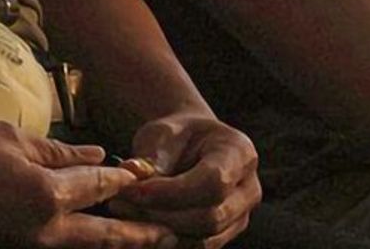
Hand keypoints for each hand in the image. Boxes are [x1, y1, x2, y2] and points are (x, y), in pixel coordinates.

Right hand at [0, 122, 175, 248]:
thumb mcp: (6, 137)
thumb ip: (56, 149)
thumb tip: (95, 157)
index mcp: (46, 194)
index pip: (100, 186)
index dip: (125, 178)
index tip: (145, 173)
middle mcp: (45, 229)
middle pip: (108, 236)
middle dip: (144, 235)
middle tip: (174, 234)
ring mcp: (29, 245)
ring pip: (87, 247)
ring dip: (118, 243)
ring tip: (145, 241)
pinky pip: (60, 247)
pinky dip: (84, 241)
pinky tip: (93, 235)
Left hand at [115, 114, 259, 248]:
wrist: (191, 146)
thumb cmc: (176, 135)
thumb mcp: (163, 132)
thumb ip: (153, 154)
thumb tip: (131, 173)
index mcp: (240, 154)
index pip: (214, 182)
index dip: (172, 191)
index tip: (133, 189)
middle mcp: (249, 190)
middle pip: (211, 217)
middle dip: (162, 214)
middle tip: (120, 203)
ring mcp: (240, 216)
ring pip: (204, 238)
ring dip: (159, 229)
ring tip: (123, 211)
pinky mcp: (224, 234)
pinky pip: (196, 246)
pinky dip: (164, 238)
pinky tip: (136, 224)